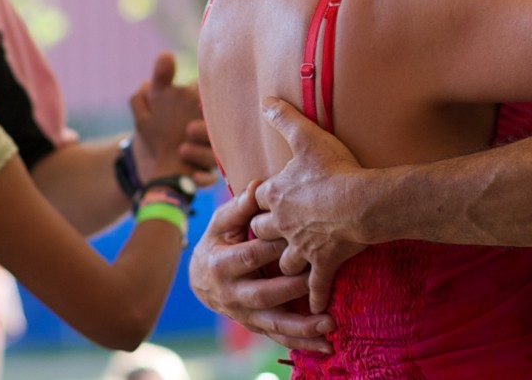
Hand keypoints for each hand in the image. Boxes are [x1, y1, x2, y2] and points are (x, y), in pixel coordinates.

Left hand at [129, 53, 213, 183]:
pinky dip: (199, 178)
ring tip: (181, 150)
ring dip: (200, 154)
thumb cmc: (155, 125)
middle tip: (188, 129)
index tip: (196, 101)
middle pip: (218, 133)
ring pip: (213, 157)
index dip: (208, 104)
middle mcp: (210, 135)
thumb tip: (165, 54)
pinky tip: (190, 176)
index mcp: (203, 114)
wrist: (141, 160)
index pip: (215, 106)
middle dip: (204, 132)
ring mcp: (206, 156)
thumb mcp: (155, 101)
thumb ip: (162, 79)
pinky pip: (205, 180)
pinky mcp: (199, 177)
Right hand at [187, 181, 334, 352]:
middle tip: (318, 276)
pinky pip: (281, 337)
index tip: (299, 235)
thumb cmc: (217, 243)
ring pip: (275, 323)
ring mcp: (246, 315)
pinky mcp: (258, 326)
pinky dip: (304, 343)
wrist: (201, 280)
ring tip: (330, 324)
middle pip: (265, 293)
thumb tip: (259, 186)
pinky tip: (328, 346)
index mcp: (222, 265)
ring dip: (303, 326)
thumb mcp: (221, 223)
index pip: (250, 256)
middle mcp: (233, 295)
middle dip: (292, 287)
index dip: (273, 247)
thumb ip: (241, 206)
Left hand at [253, 97, 368, 313]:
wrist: (362, 203)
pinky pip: (316, 285)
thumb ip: (285, 118)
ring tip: (285, 269)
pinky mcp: (323, 263)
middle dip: (261, 234)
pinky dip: (315, 297)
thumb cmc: (336, 169)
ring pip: (283, 261)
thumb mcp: (308, 137)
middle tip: (263, 236)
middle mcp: (283, 224)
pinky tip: (316, 309)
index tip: (256, 200)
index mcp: (276, 195)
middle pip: (261, 232)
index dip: (255, 199)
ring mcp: (302, 246)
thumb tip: (265, 99)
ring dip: (283, 265)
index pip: (256, 198)